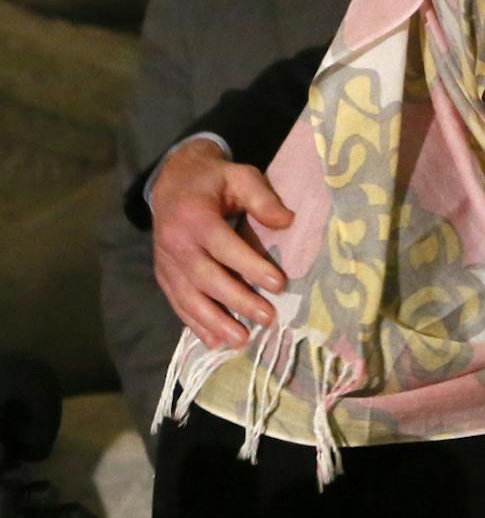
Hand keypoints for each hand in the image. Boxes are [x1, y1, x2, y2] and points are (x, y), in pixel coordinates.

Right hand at [148, 138, 292, 348]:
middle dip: (237, 301)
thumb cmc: (213, 181)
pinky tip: (215, 342)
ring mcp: (166, 262)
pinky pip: (178, 302)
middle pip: (206, 277)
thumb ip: (261, 197)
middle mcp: (175, 242)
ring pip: (188, 297)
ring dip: (214, 322)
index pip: (222, 246)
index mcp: (194, 216)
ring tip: (241, 341)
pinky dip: (195, 324)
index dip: (250, 266)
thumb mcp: (240, 176)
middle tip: (268, 318)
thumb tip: (286, 220)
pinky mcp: (164, 275)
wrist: (171, 181)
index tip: (279, 284)